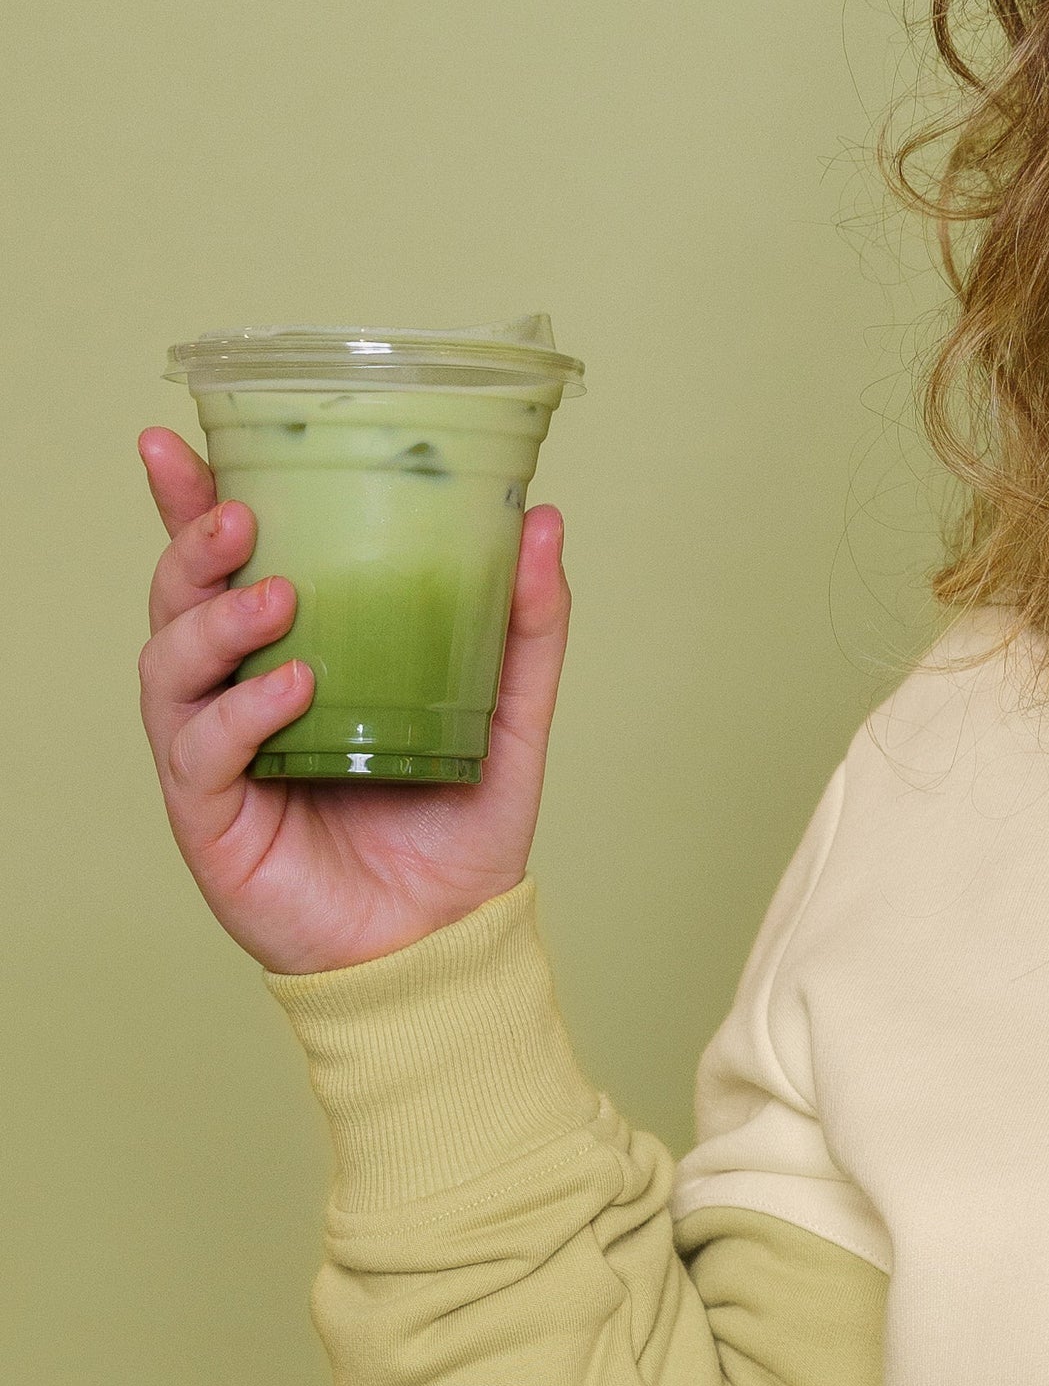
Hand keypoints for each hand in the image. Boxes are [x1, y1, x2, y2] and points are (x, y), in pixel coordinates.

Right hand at [133, 427, 569, 976]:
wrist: (451, 945)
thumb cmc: (458, 832)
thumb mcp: (508, 716)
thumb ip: (523, 626)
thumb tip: (542, 519)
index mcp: (287, 656)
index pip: (222, 565)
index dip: (188, 502)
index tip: (175, 441)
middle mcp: (235, 697)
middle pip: (174, 600)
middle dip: (190, 545)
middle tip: (242, 513)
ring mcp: (215, 759)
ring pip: (168, 666)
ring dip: (215, 620)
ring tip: (279, 596)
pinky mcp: (211, 820)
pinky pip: (202, 752)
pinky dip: (244, 713)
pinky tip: (296, 688)